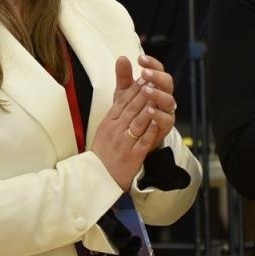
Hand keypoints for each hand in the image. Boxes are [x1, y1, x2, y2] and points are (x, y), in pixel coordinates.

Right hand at [91, 57, 163, 187]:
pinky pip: (143, 140)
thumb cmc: (102, 153)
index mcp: (107, 123)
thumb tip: (122, 99)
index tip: (143, 77)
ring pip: (138, 121)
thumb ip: (115, 114)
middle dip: (143, 92)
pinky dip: (151, 129)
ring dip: (148, 106)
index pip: (122, 102)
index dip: (133, 89)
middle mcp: (115, 131)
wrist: (97, 178)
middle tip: (153, 79)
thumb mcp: (103, 130)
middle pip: (131, 108)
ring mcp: (124, 143)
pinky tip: (158, 119)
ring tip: (157, 94)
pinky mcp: (132, 155)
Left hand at [125, 52, 176, 148]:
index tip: (140, 59)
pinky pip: (166, 120)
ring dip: (157, 94)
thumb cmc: (130, 111)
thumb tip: (122, 58)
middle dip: (156, 76)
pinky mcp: (165, 127)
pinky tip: (149, 110)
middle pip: (167, 82)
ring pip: (169, 100)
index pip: (158, 70)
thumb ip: (123, 76)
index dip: (152, 63)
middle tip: (144, 73)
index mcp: (156, 86)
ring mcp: (166, 111)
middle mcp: (164, 96)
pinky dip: (159, 115)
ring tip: (145, 90)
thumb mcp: (124, 93)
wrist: (129, 137)